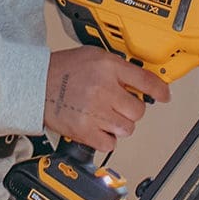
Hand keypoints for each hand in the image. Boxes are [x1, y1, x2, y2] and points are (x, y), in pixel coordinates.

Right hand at [43, 46, 171, 152]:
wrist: (34, 84)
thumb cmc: (62, 70)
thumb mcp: (93, 56)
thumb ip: (117, 67)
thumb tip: (139, 80)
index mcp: (108, 67)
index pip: (146, 81)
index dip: (159, 90)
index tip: (164, 96)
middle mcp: (104, 89)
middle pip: (138, 110)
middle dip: (130, 109)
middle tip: (117, 104)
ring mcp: (95, 112)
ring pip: (127, 128)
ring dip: (118, 125)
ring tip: (103, 115)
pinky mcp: (85, 131)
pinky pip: (110, 143)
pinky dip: (105, 139)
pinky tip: (96, 127)